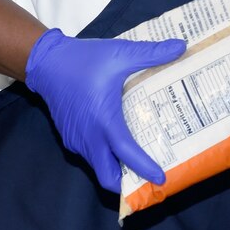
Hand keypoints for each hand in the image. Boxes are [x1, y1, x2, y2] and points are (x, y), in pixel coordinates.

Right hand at [25, 28, 185, 191]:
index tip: (161, 179)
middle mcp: (89, 137)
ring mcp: (76, 139)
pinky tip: (118, 142)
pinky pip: (89, 155)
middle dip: (128, 183)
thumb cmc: (84, 60)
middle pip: (107, 176)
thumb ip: (152, 53)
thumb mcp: (121, 54)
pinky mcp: (69, 136)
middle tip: (150, 176)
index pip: (127, 154)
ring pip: (98, 166)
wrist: (47, 62)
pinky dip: (104, 156)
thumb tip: (181, 46)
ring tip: (139, 159)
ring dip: (116, 169)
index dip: (144, 168)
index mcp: (104, 121)